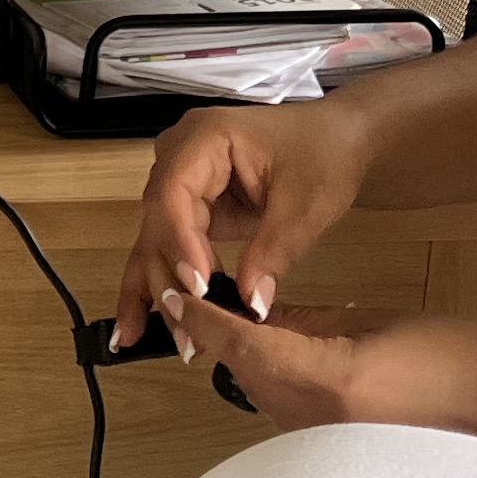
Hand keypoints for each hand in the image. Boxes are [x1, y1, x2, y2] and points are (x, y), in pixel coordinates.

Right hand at [115, 105, 370, 345]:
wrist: (336, 139)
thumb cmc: (324, 155)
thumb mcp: (305, 204)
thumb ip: (274, 252)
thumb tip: (252, 306)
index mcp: (203, 139)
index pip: (174, 194)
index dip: (180, 244)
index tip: (199, 289)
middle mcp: (177, 158)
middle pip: (157, 224)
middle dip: (166, 280)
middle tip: (182, 332)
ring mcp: (179, 182)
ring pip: (155, 241)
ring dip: (156, 289)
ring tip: (140, 338)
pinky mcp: (188, 208)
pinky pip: (168, 247)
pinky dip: (162, 282)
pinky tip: (140, 323)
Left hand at [163, 293, 476, 441]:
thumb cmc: (458, 363)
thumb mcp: (375, 324)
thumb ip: (310, 323)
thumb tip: (261, 315)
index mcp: (328, 382)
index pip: (245, 346)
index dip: (206, 320)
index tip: (178, 297)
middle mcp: (317, 425)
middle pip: (244, 375)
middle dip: (223, 338)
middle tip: (205, 300)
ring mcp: (325, 449)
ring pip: (262, 397)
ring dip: (248, 364)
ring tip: (244, 325)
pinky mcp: (335, 459)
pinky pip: (289, 417)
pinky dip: (277, 387)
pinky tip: (290, 363)